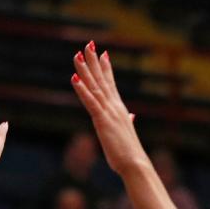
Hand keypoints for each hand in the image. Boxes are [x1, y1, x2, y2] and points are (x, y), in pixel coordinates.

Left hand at [70, 42, 145, 175]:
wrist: (135, 163)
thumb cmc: (130, 153)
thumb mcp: (127, 133)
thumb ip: (128, 122)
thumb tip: (131, 116)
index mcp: (119, 109)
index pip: (111, 84)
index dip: (106, 68)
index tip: (103, 53)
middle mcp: (115, 107)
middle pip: (102, 80)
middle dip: (94, 62)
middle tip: (89, 44)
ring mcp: (108, 112)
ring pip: (94, 86)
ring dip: (85, 70)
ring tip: (77, 55)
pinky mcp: (102, 120)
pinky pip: (90, 101)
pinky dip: (82, 89)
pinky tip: (74, 77)